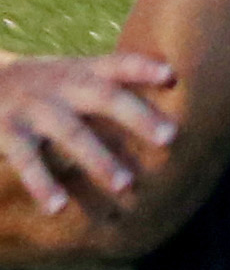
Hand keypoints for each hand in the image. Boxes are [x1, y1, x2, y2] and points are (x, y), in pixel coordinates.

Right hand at [0, 50, 175, 215]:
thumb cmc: (41, 83)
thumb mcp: (72, 72)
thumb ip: (110, 82)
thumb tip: (169, 88)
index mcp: (82, 71)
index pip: (118, 63)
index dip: (144, 67)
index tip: (173, 76)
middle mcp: (63, 86)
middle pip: (105, 97)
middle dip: (139, 116)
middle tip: (171, 137)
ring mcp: (35, 108)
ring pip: (72, 133)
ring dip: (99, 159)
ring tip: (126, 185)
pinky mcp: (8, 133)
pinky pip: (27, 161)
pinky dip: (43, 184)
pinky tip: (59, 207)